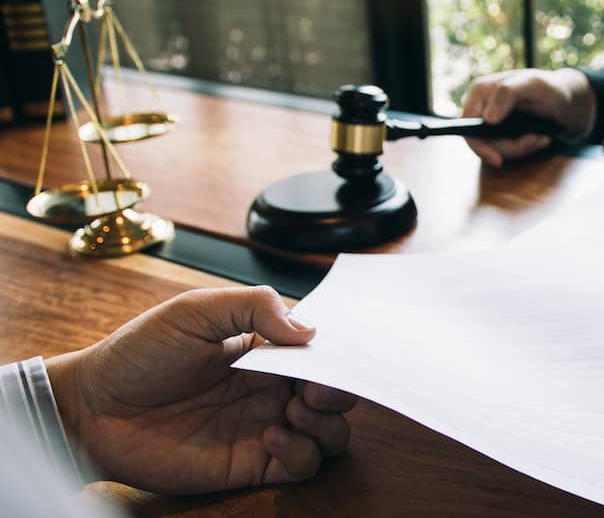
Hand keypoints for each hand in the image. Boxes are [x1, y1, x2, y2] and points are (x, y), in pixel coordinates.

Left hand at [45, 287, 357, 494]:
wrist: (93, 408)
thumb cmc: (138, 354)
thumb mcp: (195, 311)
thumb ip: (254, 307)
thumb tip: (308, 330)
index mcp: (264, 349)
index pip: (319, 352)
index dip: (335, 353)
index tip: (331, 353)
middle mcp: (271, 389)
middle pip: (335, 395)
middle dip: (340, 390)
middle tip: (317, 387)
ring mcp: (264, 427)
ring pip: (330, 434)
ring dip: (327, 423)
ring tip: (294, 409)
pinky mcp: (251, 464)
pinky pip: (301, 465)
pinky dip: (301, 451)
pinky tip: (272, 435)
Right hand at [461, 68, 595, 166]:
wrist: (563, 99)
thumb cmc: (548, 87)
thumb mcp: (532, 85)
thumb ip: (508, 94)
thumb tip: (488, 119)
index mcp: (480, 90)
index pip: (467, 124)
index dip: (478, 145)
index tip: (498, 159)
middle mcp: (481, 106)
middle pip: (481, 141)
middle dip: (510, 147)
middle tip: (535, 140)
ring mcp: (490, 121)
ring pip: (496, 148)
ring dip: (521, 148)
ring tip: (541, 137)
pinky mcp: (500, 132)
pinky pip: (506, 149)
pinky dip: (524, 147)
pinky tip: (540, 138)